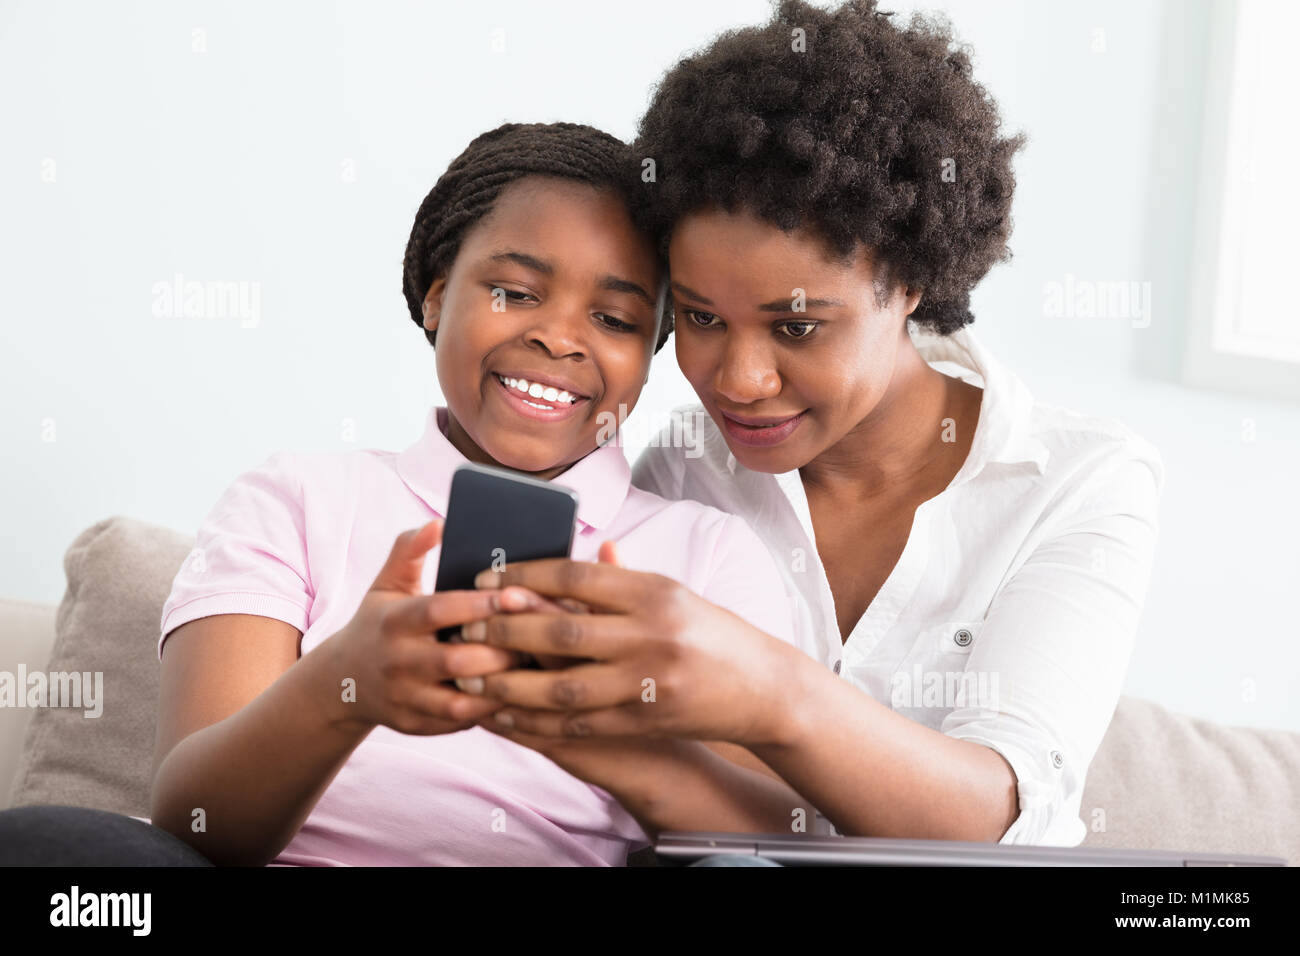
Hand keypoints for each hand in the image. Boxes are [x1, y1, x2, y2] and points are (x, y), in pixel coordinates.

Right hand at [322, 519, 524, 735]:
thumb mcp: (386, 584)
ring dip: (501, 686)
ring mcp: (405, 699)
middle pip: (455, 661)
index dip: (480, 605)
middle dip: (500, 650)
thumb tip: (439, 522)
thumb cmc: (379, 623)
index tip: (518, 594)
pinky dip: (490, 710)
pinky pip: (460, 723)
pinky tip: (519, 693)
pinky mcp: (415, 726)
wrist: (343, 682)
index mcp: (393, 622)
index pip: (438, 610)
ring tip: (536, 668)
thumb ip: (410, 550)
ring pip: (460, 701)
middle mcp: (396, 663)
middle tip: (541, 637)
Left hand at [459, 541, 802, 745]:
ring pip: (563, 685)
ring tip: (472, 676)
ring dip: (510, 683)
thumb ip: (615, 579)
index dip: (523, 577)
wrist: (763, 687)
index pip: (574, 575)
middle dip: (505, 629)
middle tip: (467, 626)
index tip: (486, 580)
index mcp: (653, 590)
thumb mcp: (669, 593)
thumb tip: (557, 559)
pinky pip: (580, 724)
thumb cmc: (708, 631)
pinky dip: (536, 720)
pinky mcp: (646, 720)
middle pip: (561, 629)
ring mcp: (649, 681)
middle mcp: (651, 633)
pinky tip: (505, 714)